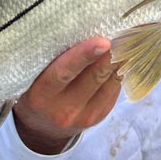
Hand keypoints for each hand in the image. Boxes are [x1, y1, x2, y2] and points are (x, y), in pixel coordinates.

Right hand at [13, 38, 121, 154]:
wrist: (42, 129)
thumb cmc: (36, 90)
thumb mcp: (33, 76)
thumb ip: (52, 58)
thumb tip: (83, 30)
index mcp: (42, 95)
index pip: (65, 72)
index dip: (85, 55)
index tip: (103, 41)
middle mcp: (63, 109)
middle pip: (94, 77)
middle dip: (111, 54)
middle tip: (123, 34)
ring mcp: (84, 116)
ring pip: (109, 83)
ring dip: (120, 60)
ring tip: (127, 40)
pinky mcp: (99, 117)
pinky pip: (114, 90)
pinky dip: (119, 71)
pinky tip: (120, 57)